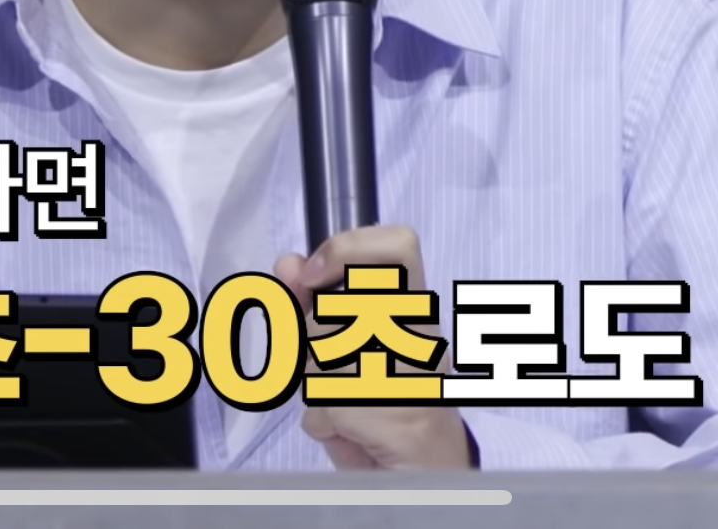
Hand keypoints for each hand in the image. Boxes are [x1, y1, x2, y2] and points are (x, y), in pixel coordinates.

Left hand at [273, 224, 475, 470]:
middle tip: (338, 369)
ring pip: (319, 366)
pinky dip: (325, 427)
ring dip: (319, 392)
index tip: (312, 274)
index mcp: (415, 313)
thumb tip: (286, 262)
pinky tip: (353, 432)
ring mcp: (411, 378)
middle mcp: (420, 337)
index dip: (345, 249)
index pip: (399, 247)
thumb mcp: (350, 347)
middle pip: (328, 314)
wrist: (431, 471)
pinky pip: (324, 412)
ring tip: (351, 405)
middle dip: (313, 347)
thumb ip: (316, 304)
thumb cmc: (391, 405)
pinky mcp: (396, 420)